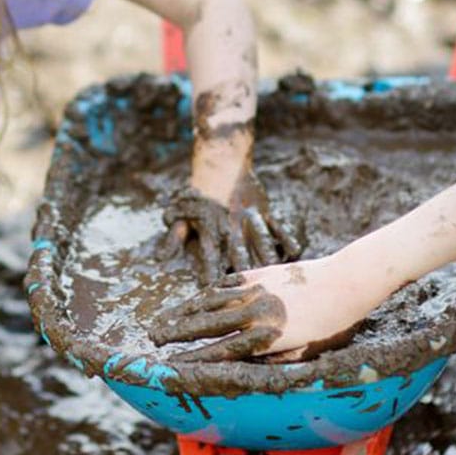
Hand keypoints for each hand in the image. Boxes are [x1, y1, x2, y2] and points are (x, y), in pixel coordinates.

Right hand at [148, 256, 367, 361]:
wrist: (347, 281)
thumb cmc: (332, 324)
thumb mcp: (306, 352)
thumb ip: (274, 359)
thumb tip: (247, 365)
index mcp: (266, 337)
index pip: (221, 350)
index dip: (194, 356)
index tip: (172, 362)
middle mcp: (255, 312)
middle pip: (206, 323)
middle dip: (177, 332)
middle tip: (154, 337)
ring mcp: (254, 289)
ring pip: (210, 301)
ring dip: (184, 310)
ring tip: (164, 318)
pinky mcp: (259, 272)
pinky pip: (225, 283)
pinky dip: (206, 292)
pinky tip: (194, 298)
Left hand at [156, 172, 301, 280]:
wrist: (221, 159)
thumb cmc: (197, 190)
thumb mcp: (180, 211)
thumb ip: (174, 235)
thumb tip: (160, 258)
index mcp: (210, 227)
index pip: (209, 257)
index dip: (210, 276)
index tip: (212, 294)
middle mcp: (231, 225)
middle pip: (239, 253)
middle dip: (244, 275)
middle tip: (251, 295)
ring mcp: (250, 217)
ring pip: (262, 242)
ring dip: (268, 261)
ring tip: (277, 279)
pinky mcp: (264, 211)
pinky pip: (278, 228)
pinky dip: (286, 241)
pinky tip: (295, 256)